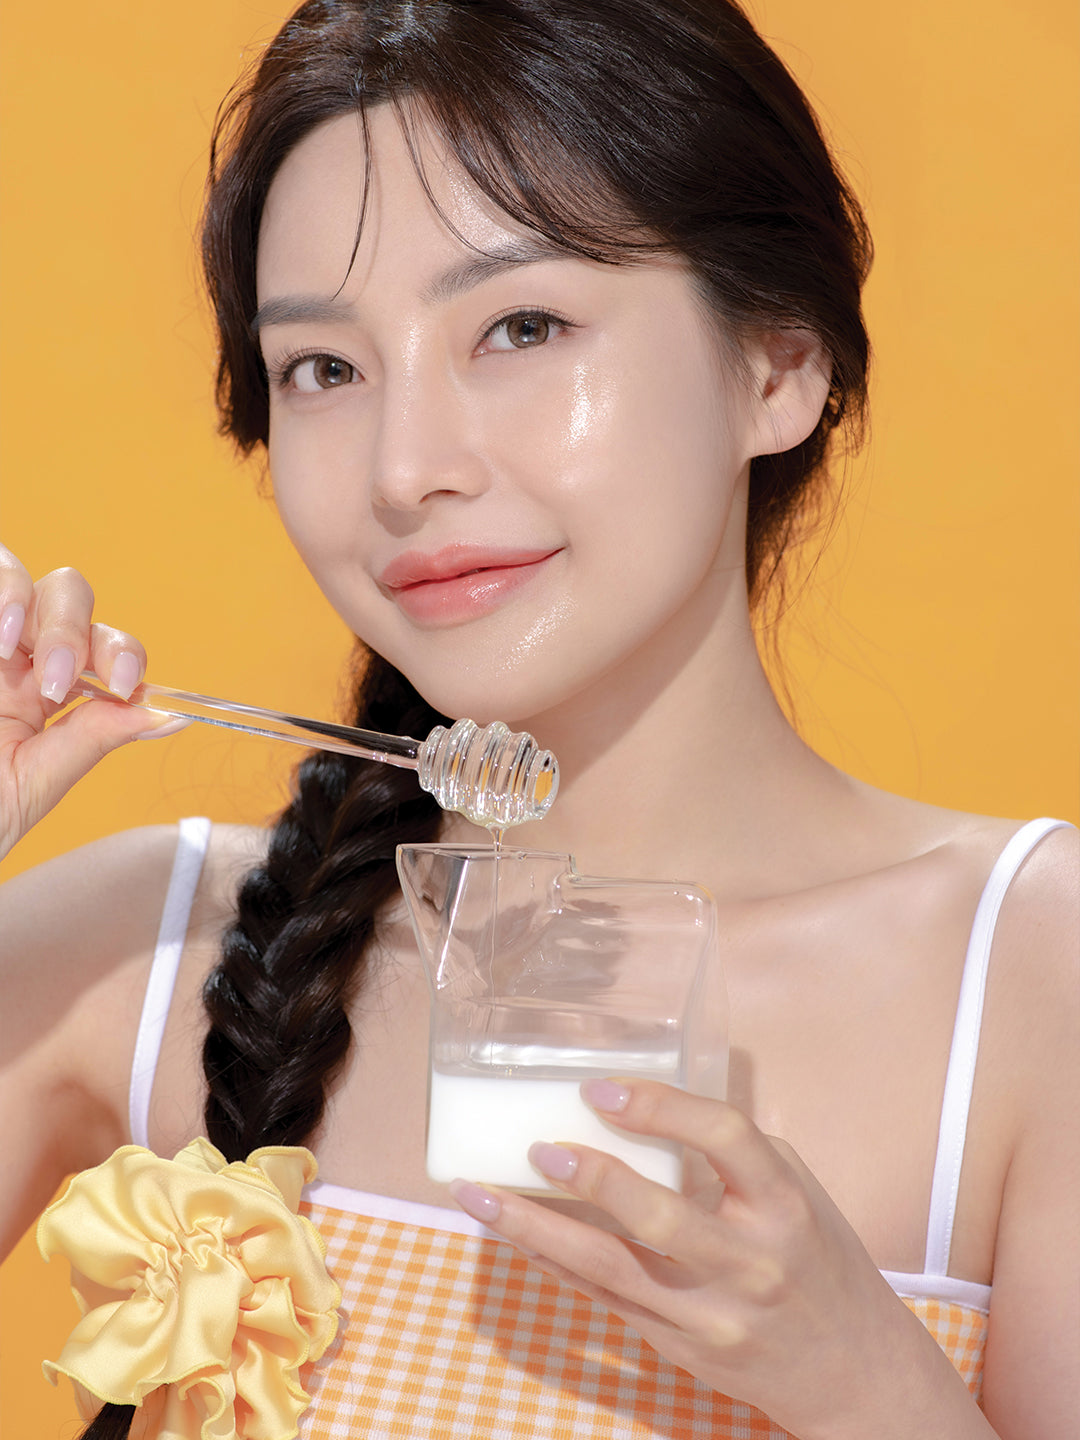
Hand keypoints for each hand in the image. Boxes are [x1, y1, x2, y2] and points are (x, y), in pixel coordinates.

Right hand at [0, 544, 182, 860]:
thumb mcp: (34, 782)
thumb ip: (95, 739)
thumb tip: (174, 714)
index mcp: (43, 692)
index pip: (104, 646)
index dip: (123, 655)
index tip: (121, 687)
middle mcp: (13, 657)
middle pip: (68, 596)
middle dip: (75, 630)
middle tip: (58, 682)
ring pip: (21, 576)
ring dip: (28, 604)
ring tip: (9, 648)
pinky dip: (1, 590)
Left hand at [449, 1080, 988, 1439]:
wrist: (854, 1375)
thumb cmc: (820, 1263)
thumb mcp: (798, 1194)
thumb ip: (734, 1155)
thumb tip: (647, 1106)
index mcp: (785, 1205)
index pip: (726, 1139)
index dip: (661, 1107)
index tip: (600, 1090)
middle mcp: (750, 1262)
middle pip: (661, 1217)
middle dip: (593, 1179)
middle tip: (539, 1147)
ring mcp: (710, 1314)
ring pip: (611, 1270)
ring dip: (537, 1230)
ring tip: (482, 1195)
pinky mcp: (678, 1346)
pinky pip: (603, 1298)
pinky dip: (553, 1262)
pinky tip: (514, 1234)